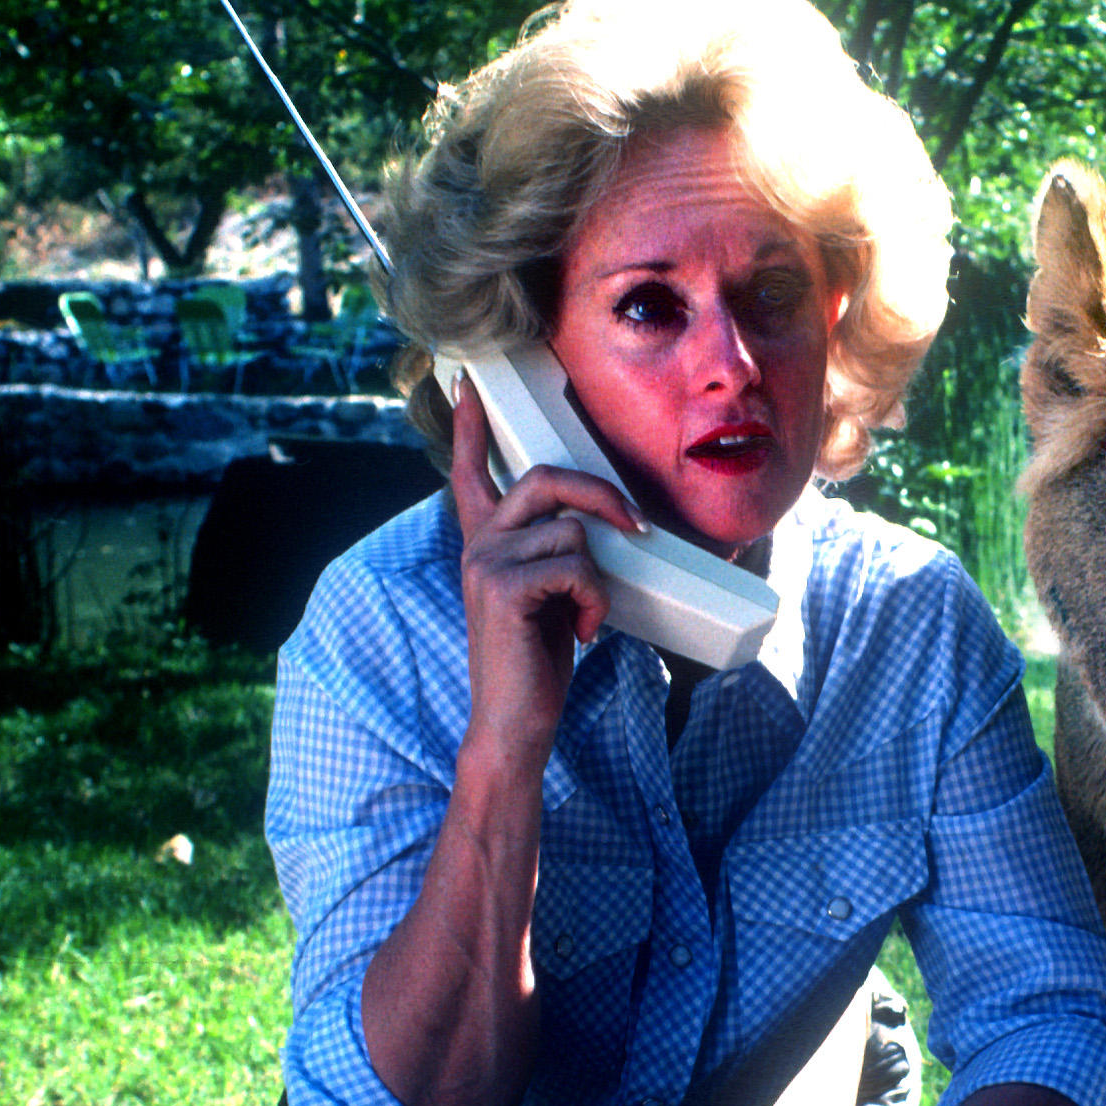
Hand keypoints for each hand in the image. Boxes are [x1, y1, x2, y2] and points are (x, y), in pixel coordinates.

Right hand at [444, 375, 641, 770]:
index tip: (468, 384)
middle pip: (544, 479)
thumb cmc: (538, 659)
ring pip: (572, 531)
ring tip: (586, 616)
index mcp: (486, 542)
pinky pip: (576, 566)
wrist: (515, 721)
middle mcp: (479, 544)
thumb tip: (610, 525)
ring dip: (599, 578)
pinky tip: (581, 632)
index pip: (472, 472)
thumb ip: (558, 553)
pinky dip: (595, 600)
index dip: (472, 427)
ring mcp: (486, 562)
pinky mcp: (503, 587)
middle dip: (601, 495)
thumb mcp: (550, 595)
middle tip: (637, 528)